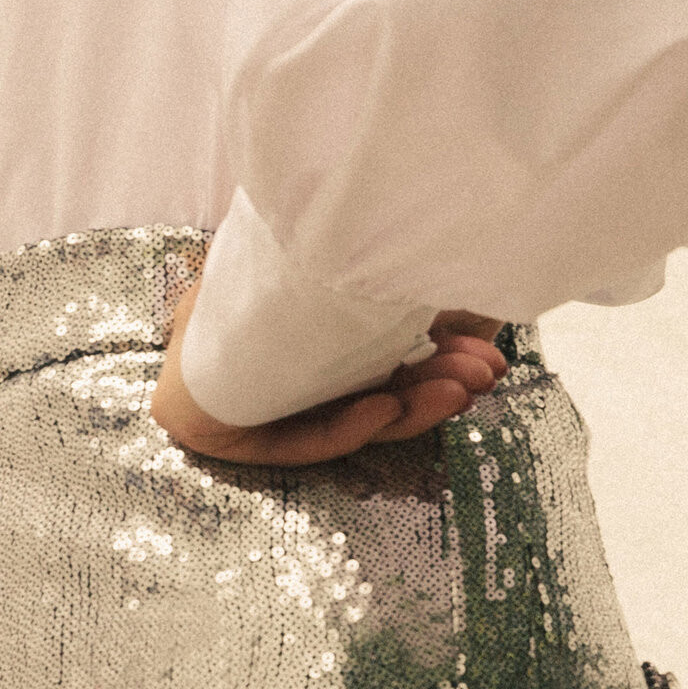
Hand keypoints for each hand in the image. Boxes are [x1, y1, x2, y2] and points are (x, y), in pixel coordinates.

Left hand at [151, 266, 507, 465]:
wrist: (198, 266)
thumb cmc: (263, 251)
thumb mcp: (336, 256)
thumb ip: (391, 277)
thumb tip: (480, 293)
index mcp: (310, 330)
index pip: (382, 359)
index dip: (439, 363)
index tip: (490, 352)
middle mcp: (286, 371)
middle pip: (375, 390)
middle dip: (438, 385)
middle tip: (487, 375)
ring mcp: (255, 405)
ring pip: (348, 417)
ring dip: (411, 407)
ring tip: (461, 390)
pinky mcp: (225, 434)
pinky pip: (301, 438)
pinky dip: (346, 424)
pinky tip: (386, 406)